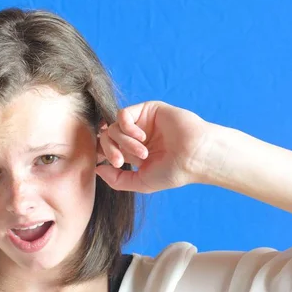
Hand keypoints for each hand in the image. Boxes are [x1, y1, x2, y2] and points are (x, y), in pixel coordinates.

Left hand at [96, 101, 211, 193]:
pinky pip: (123, 114)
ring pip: (113, 127)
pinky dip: (127, 128)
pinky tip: (141, 137)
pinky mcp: (147, 110)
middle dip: (110, 150)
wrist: (194, 158)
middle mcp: (135, 135)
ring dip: (123, 142)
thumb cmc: (172, 172)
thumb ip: (116, 179)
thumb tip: (97, 168)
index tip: (114, 165)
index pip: (106, 148)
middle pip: (106, 137)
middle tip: (120, 162)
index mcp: (132, 151)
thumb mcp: (140, 182)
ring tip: (142, 153)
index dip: (103, 155)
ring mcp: (141, 122)